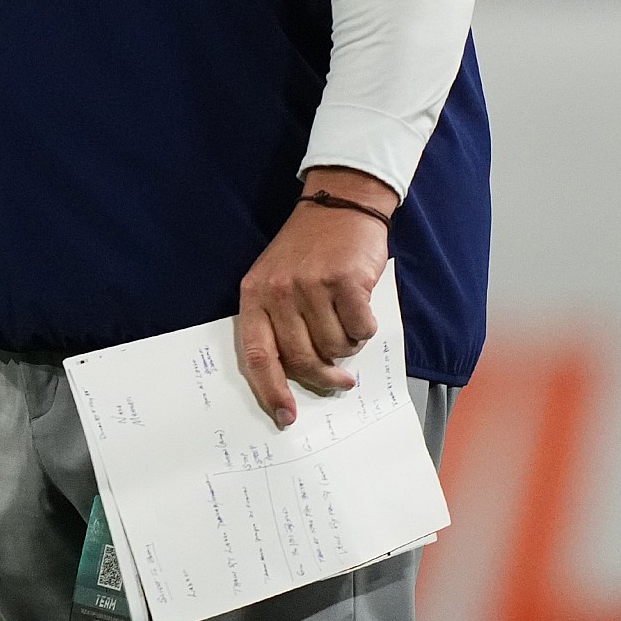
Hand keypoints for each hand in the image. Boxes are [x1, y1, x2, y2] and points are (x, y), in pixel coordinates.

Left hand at [235, 168, 396, 429]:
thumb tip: (299, 379)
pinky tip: (360, 305)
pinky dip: (365, 327)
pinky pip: (360, 329)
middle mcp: (279, 291)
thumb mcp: (278, 280)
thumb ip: (280, 322)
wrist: (340, 203)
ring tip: (347, 319)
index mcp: (255, 295)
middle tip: (342, 382)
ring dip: (348, 344)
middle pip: (302, 359)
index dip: (271, 391)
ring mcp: (311, 285)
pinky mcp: (345, 281)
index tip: (286, 417)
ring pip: (335, 347)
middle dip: (325, 378)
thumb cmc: (309, 250)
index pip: (257, 355)